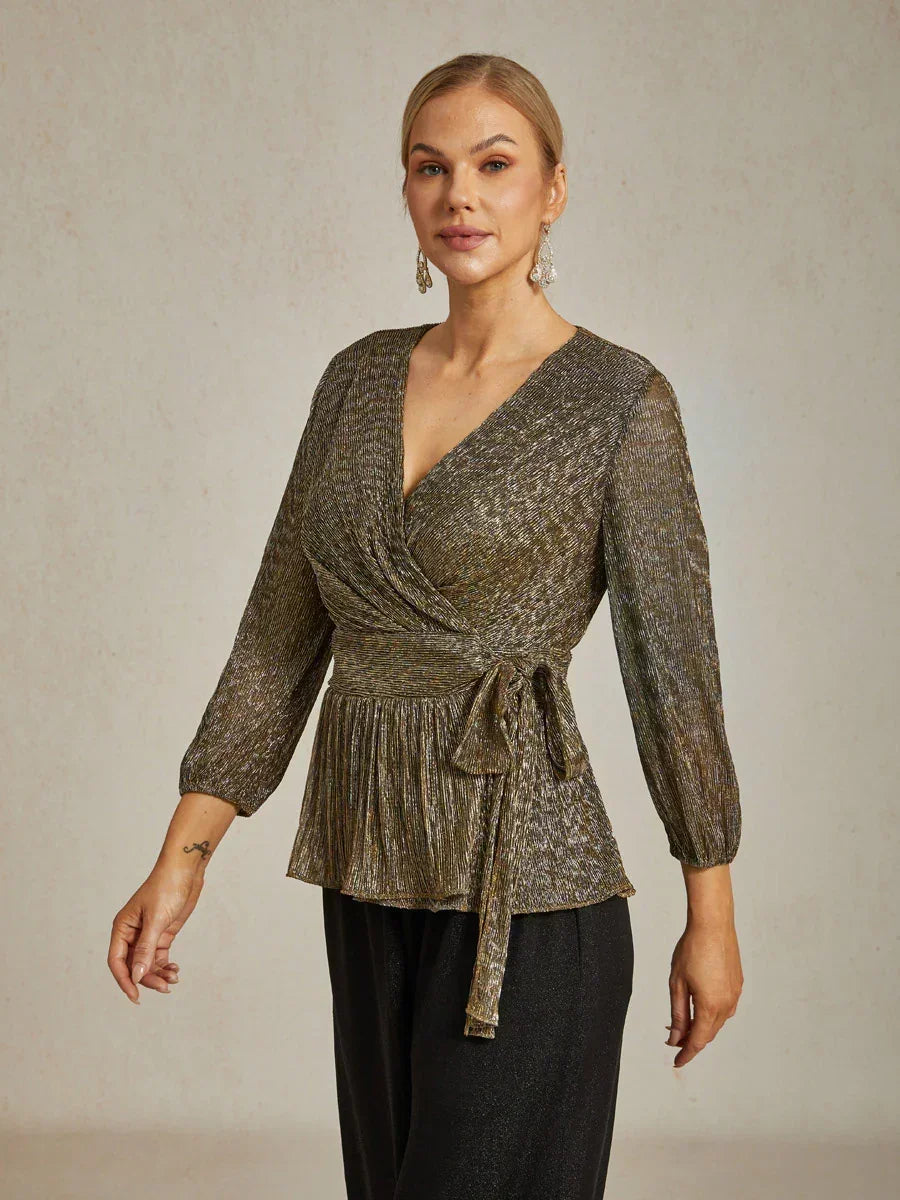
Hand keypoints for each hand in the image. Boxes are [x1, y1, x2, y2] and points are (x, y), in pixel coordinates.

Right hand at [108, 862, 203, 1003]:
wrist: (186, 870)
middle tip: (165, 987)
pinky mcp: (162, 933)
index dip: (124, 981)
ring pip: (147, 963)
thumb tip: (136, 975)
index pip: (117, 961)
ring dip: (158, 974)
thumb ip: (145, 949)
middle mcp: (132, 933)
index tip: (136, 996)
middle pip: (134, 966)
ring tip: (173, 979)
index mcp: (122, 928)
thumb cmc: (166, 887)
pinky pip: (159, 956)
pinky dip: (165, 965)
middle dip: (147, 978)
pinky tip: (175, 970)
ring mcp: (147, 934)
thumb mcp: (156, 920)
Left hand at [666, 915, 742, 1066]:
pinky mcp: (738, 984)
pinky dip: (712, 1014)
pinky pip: (726, 1008)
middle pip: (708, 1033)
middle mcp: (727, 1004)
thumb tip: (676, 1038)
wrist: (713, 924)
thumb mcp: (677, 983)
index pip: (698, 1040)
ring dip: (702, 1027)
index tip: (676, 1062)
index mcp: (710, 1005)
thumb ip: (677, 1014)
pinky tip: (700, 1006)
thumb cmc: (692, 949)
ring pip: (718, 1022)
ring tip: (683, 1022)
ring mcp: (735, 994)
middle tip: (674, 1040)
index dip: (686, 1054)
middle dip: (692, 1040)